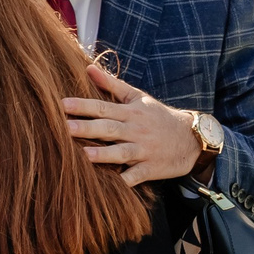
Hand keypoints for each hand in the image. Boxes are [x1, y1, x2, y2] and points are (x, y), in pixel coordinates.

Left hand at [64, 63, 205, 185]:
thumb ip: (112, 84)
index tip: (62, 104)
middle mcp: (136, 130)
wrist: (191, 139)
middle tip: (65, 128)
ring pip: (122, 152)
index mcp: (131, 112)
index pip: (103, 107)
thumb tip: (88, 68)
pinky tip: (110, 186)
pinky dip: (124, 181)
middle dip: (88, 128)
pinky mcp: (151, 168)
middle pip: (109, 129)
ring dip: (104, 154)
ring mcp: (144, 150)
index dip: (83, 105)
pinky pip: (136, 176)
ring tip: (85, 155)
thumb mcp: (138, 97)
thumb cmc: (158, 117)